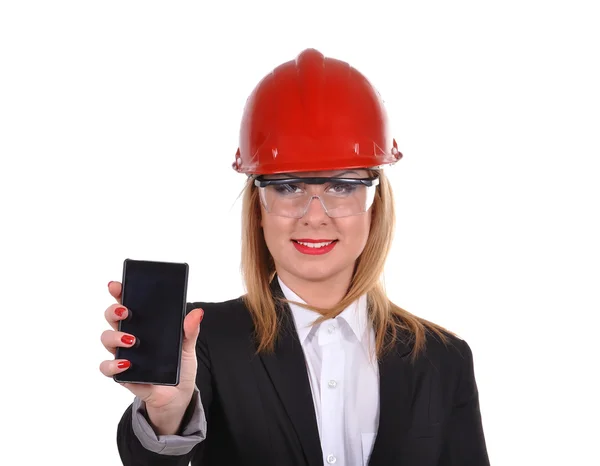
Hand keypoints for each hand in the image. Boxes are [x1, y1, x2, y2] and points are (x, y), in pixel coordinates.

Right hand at [99, 281, 203, 433]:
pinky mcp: (123, 374)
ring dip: (115, 336)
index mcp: (144, 324)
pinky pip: (107, 368)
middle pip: (113, 317)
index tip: (117, 284)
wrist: (178, 396)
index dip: (120, 292)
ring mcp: (124, 354)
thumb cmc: (179, 366)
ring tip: (132, 340)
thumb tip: (197, 312)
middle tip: (126, 311)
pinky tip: (127, 364)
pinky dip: (113, 365)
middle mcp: (130, 336)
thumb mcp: (187, 347)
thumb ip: (190, 331)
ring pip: (107, 339)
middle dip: (114, 310)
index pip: (128, 303)